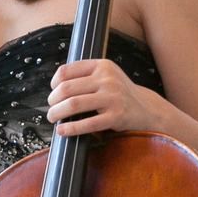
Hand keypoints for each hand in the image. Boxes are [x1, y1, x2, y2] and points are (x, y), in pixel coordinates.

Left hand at [47, 59, 168, 136]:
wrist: (146, 109)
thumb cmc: (119, 93)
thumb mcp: (106, 76)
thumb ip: (85, 76)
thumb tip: (55, 87)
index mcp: (102, 65)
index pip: (67, 71)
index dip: (54, 83)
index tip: (53, 92)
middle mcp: (107, 79)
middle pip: (67, 89)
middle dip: (53, 101)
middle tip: (50, 110)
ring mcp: (113, 97)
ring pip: (74, 104)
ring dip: (57, 113)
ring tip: (53, 118)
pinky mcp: (116, 116)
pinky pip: (88, 123)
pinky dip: (71, 128)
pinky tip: (62, 131)